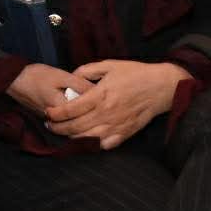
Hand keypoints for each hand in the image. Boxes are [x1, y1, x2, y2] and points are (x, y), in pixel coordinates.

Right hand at [5, 63, 94, 116]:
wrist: (13, 79)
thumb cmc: (37, 76)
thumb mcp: (61, 76)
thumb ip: (80, 83)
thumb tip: (98, 90)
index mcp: (63, 108)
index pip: (86, 112)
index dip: (97, 104)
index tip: (102, 96)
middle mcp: (57, 119)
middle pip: (80, 119)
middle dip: (90, 111)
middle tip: (96, 100)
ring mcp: (50, 120)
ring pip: (72, 120)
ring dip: (80, 113)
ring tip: (87, 102)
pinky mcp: (46, 117)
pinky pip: (63, 119)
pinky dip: (70, 113)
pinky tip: (73, 103)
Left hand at [44, 60, 189, 148]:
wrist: (163, 86)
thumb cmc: (136, 74)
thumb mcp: (110, 65)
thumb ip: (88, 70)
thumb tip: (72, 75)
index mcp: (100, 95)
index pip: (70, 109)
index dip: (55, 113)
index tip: (47, 113)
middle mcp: (106, 113)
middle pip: (75, 126)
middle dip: (58, 128)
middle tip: (50, 125)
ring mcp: (116, 125)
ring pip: (88, 138)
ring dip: (72, 138)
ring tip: (63, 133)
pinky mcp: (126, 133)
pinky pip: (106, 145)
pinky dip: (93, 145)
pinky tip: (85, 141)